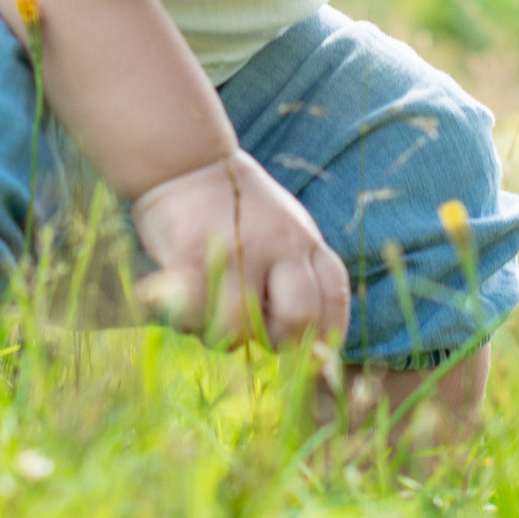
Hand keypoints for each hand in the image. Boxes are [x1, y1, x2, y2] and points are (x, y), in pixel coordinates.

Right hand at [129, 151, 349, 346]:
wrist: (186, 161)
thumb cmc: (236, 208)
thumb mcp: (283, 229)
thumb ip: (296, 275)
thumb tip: (310, 348)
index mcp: (305, 240)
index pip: (333, 298)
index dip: (327, 337)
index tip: (310, 356)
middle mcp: (279, 244)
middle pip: (297, 321)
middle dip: (277, 343)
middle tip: (254, 336)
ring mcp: (236, 250)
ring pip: (239, 328)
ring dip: (223, 336)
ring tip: (210, 319)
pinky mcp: (190, 257)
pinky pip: (192, 315)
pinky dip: (186, 321)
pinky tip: (184, 307)